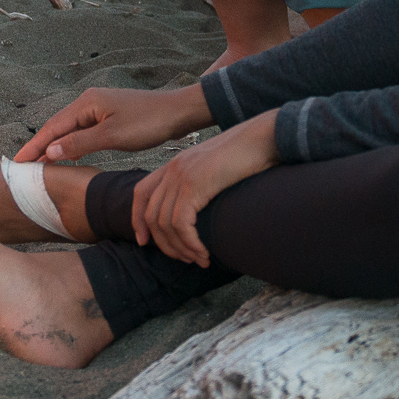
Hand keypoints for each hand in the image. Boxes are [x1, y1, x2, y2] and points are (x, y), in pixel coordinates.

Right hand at [19, 84, 212, 164]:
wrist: (178, 113)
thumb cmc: (148, 123)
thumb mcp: (113, 136)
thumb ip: (80, 143)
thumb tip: (51, 150)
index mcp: (86, 103)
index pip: (53, 127)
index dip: (34, 146)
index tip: (18, 162)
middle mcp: (89, 101)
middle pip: (57, 126)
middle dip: (39, 146)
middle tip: (21, 166)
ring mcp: (99, 107)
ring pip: (69, 129)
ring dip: (54, 145)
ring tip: (38, 163)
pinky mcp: (108, 115)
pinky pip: (82, 130)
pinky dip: (71, 143)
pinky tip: (67, 155)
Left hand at [129, 111, 279, 265]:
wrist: (261, 138)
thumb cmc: (247, 155)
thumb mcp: (215, 169)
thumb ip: (201, 184)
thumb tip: (200, 212)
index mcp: (175, 164)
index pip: (141, 192)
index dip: (137, 219)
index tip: (144, 242)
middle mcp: (173, 169)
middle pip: (151, 215)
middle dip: (164, 244)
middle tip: (185, 259)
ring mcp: (181, 175)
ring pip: (165, 224)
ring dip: (181, 249)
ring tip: (199, 259)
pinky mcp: (194, 185)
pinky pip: (181, 224)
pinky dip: (190, 243)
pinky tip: (203, 252)